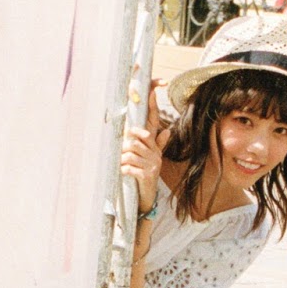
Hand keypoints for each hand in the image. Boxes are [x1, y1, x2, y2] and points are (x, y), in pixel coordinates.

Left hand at [121, 81, 169, 216]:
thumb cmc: (145, 175)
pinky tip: (123, 173)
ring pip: (131, 153)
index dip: (153, 107)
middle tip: (120, 153)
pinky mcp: (147, 177)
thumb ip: (157, 144)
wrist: (148, 198)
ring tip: (120, 164)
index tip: (153, 90)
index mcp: (154, 147)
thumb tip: (167, 131)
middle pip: (135, 139)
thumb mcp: (152, 159)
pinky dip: (124, 170)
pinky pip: (131, 167)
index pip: (152, 123)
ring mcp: (152, 165)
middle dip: (125, 146)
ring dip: (122, 159)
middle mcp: (155, 154)